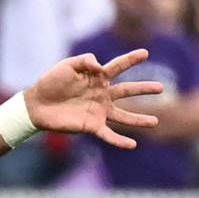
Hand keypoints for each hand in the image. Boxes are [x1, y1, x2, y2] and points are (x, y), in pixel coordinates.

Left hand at [27, 50, 162, 148]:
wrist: (36, 104)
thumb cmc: (51, 82)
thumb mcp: (68, 65)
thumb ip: (85, 60)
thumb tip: (100, 66)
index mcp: (98, 77)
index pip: (119, 66)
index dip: (131, 59)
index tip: (145, 53)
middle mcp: (102, 94)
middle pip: (128, 91)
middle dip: (144, 89)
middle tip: (162, 88)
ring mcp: (98, 111)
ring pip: (124, 116)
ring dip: (140, 119)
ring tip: (156, 121)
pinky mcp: (91, 126)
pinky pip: (109, 134)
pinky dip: (120, 140)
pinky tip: (133, 144)